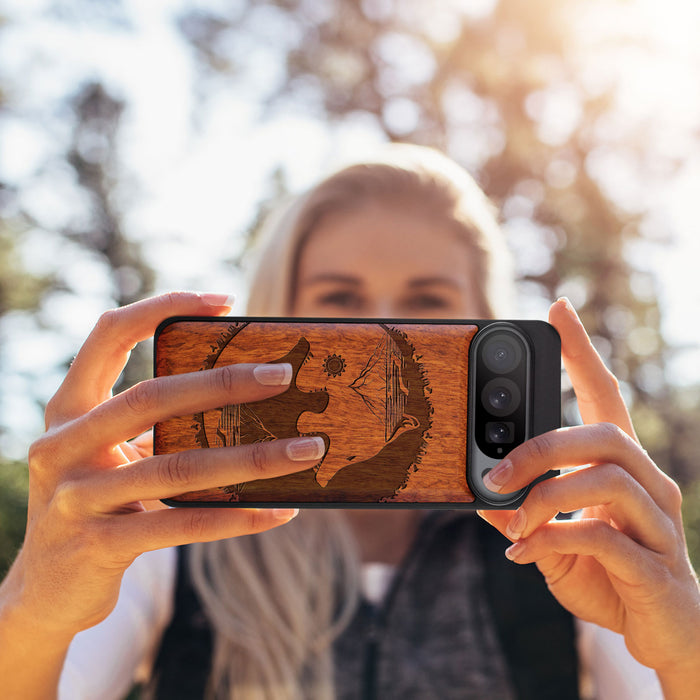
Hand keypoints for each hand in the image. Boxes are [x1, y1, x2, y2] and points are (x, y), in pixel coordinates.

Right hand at [3, 292, 323, 639]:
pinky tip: (280, 511)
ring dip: (253, 458)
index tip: (225, 300)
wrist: (46, 590)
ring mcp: (76, 498)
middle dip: (224, 383)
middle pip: (151, 397)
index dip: (162, 307)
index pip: (108, 334)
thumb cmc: (97, 503)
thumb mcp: (111, 455)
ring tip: (307, 450)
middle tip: (284, 375)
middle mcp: (62, 445)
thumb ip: (154, 426)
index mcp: (68, 409)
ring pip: (178, 467)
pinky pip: (183, 525)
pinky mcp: (99, 546)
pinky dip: (237, 517)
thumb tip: (247, 399)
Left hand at [478, 298, 699, 690]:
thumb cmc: (609, 576)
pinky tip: (524, 554)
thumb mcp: (554, 540)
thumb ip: (523, 515)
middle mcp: (650, 484)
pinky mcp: (657, 567)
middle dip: (541, 447)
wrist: (664, 634)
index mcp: (622, 468)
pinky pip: (604, 538)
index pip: (605, 395)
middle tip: (495, 472)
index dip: (582, 352)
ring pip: (606, 479)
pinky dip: (553, 540)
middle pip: (604, 434)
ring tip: (512, 522)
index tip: (558, 310)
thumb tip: (482, 496)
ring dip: (544, 497)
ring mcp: (659, 524)